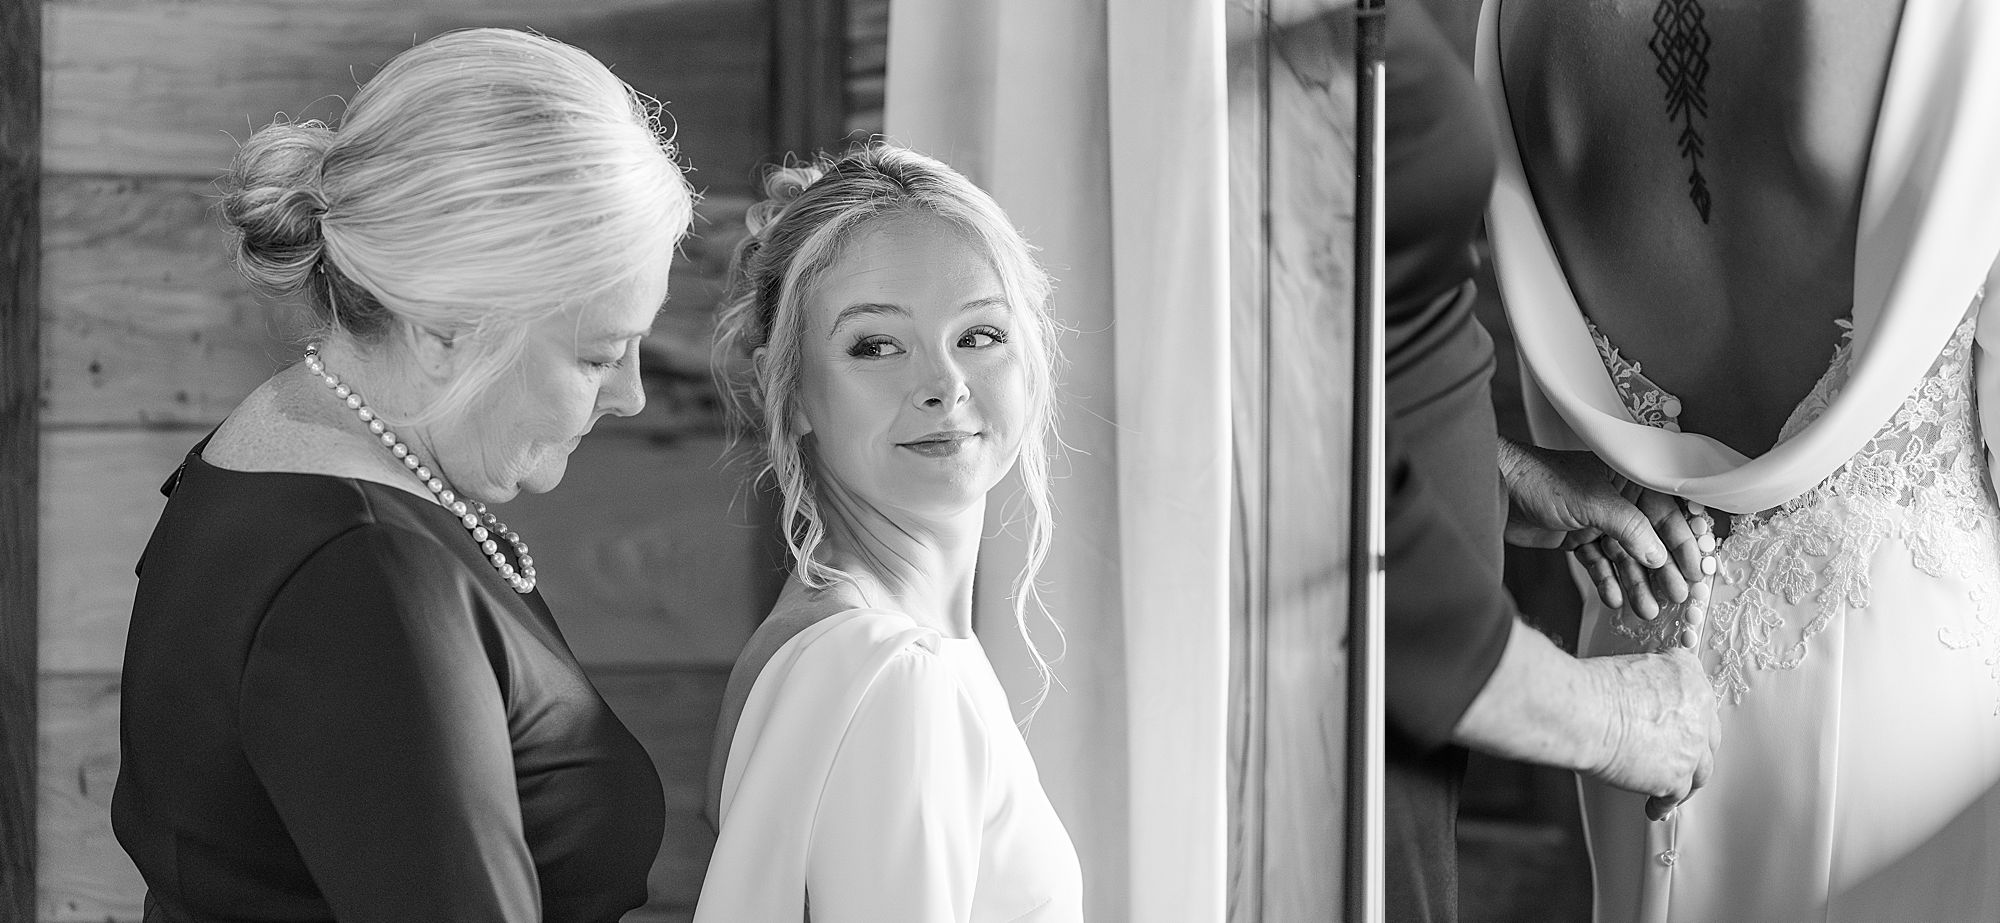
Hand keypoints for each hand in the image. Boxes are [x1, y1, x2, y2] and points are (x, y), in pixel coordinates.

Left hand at [1497, 440, 1705, 617]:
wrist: (1495, 488)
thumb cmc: (1540, 479)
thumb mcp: (1593, 501)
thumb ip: (1629, 527)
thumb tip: (1659, 555)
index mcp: (1627, 480)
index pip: (1665, 513)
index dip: (1682, 543)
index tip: (1696, 570)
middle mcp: (1616, 500)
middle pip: (1648, 540)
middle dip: (1661, 571)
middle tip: (1676, 597)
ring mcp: (1596, 521)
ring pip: (1624, 557)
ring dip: (1635, 583)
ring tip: (1646, 610)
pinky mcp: (1576, 538)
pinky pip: (1598, 564)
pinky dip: (1606, 582)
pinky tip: (1614, 600)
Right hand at [1584, 648, 1720, 819]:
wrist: (1587, 714)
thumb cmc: (1595, 689)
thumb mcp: (1631, 666)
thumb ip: (1647, 683)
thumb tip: (1638, 698)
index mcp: (1687, 675)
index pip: (1698, 696)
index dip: (1688, 714)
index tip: (1680, 721)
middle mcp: (1699, 711)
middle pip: (1708, 736)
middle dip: (1695, 747)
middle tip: (1680, 754)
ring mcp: (1692, 747)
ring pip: (1700, 769)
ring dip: (1687, 779)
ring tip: (1674, 787)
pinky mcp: (1677, 777)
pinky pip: (1675, 796)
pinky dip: (1664, 803)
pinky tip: (1656, 807)